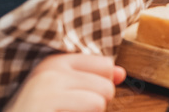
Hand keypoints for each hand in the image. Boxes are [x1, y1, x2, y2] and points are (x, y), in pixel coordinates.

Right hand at [5, 53, 124, 111]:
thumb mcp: (62, 94)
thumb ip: (91, 80)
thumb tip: (121, 73)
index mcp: (54, 62)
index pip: (105, 64)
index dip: (102, 86)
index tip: (80, 100)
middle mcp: (50, 69)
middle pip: (106, 83)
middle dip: (98, 105)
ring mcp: (47, 87)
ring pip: (101, 98)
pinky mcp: (47, 102)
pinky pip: (92, 107)